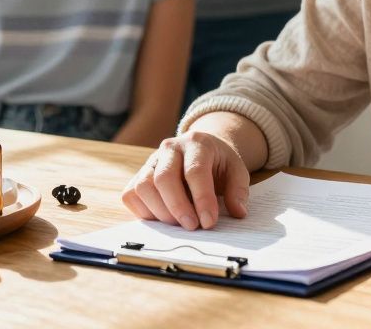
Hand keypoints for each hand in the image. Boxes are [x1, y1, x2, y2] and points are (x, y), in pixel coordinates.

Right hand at [122, 130, 250, 230]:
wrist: (200, 150)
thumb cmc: (218, 163)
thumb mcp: (236, 170)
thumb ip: (238, 190)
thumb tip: (238, 212)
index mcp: (197, 143)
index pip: (195, 171)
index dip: (202, 199)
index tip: (209, 222)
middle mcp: (170, 148)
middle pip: (164, 178)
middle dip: (178, 207)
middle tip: (193, 227)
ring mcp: (151, 161)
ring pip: (143, 187)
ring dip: (161, 212)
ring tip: (180, 224)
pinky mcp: (138, 175)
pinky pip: (131, 195)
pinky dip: (145, 212)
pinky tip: (164, 218)